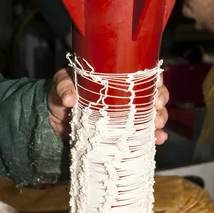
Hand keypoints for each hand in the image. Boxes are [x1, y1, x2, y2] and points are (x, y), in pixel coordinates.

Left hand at [48, 68, 168, 143]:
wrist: (53, 120)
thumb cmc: (59, 94)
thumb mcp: (60, 84)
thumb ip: (63, 87)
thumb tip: (70, 99)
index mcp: (114, 78)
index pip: (141, 73)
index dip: (153, 78)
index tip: (156, 84)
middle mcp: (124, 94)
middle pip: (152, 94)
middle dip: (160, 100)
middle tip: (156, 107)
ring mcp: (125, 114)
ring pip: (151, 114)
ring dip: (159, 119)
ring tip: (157, 126)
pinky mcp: (121, 132)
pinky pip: (142, 134)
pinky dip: (153, 137)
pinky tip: (157, 139)